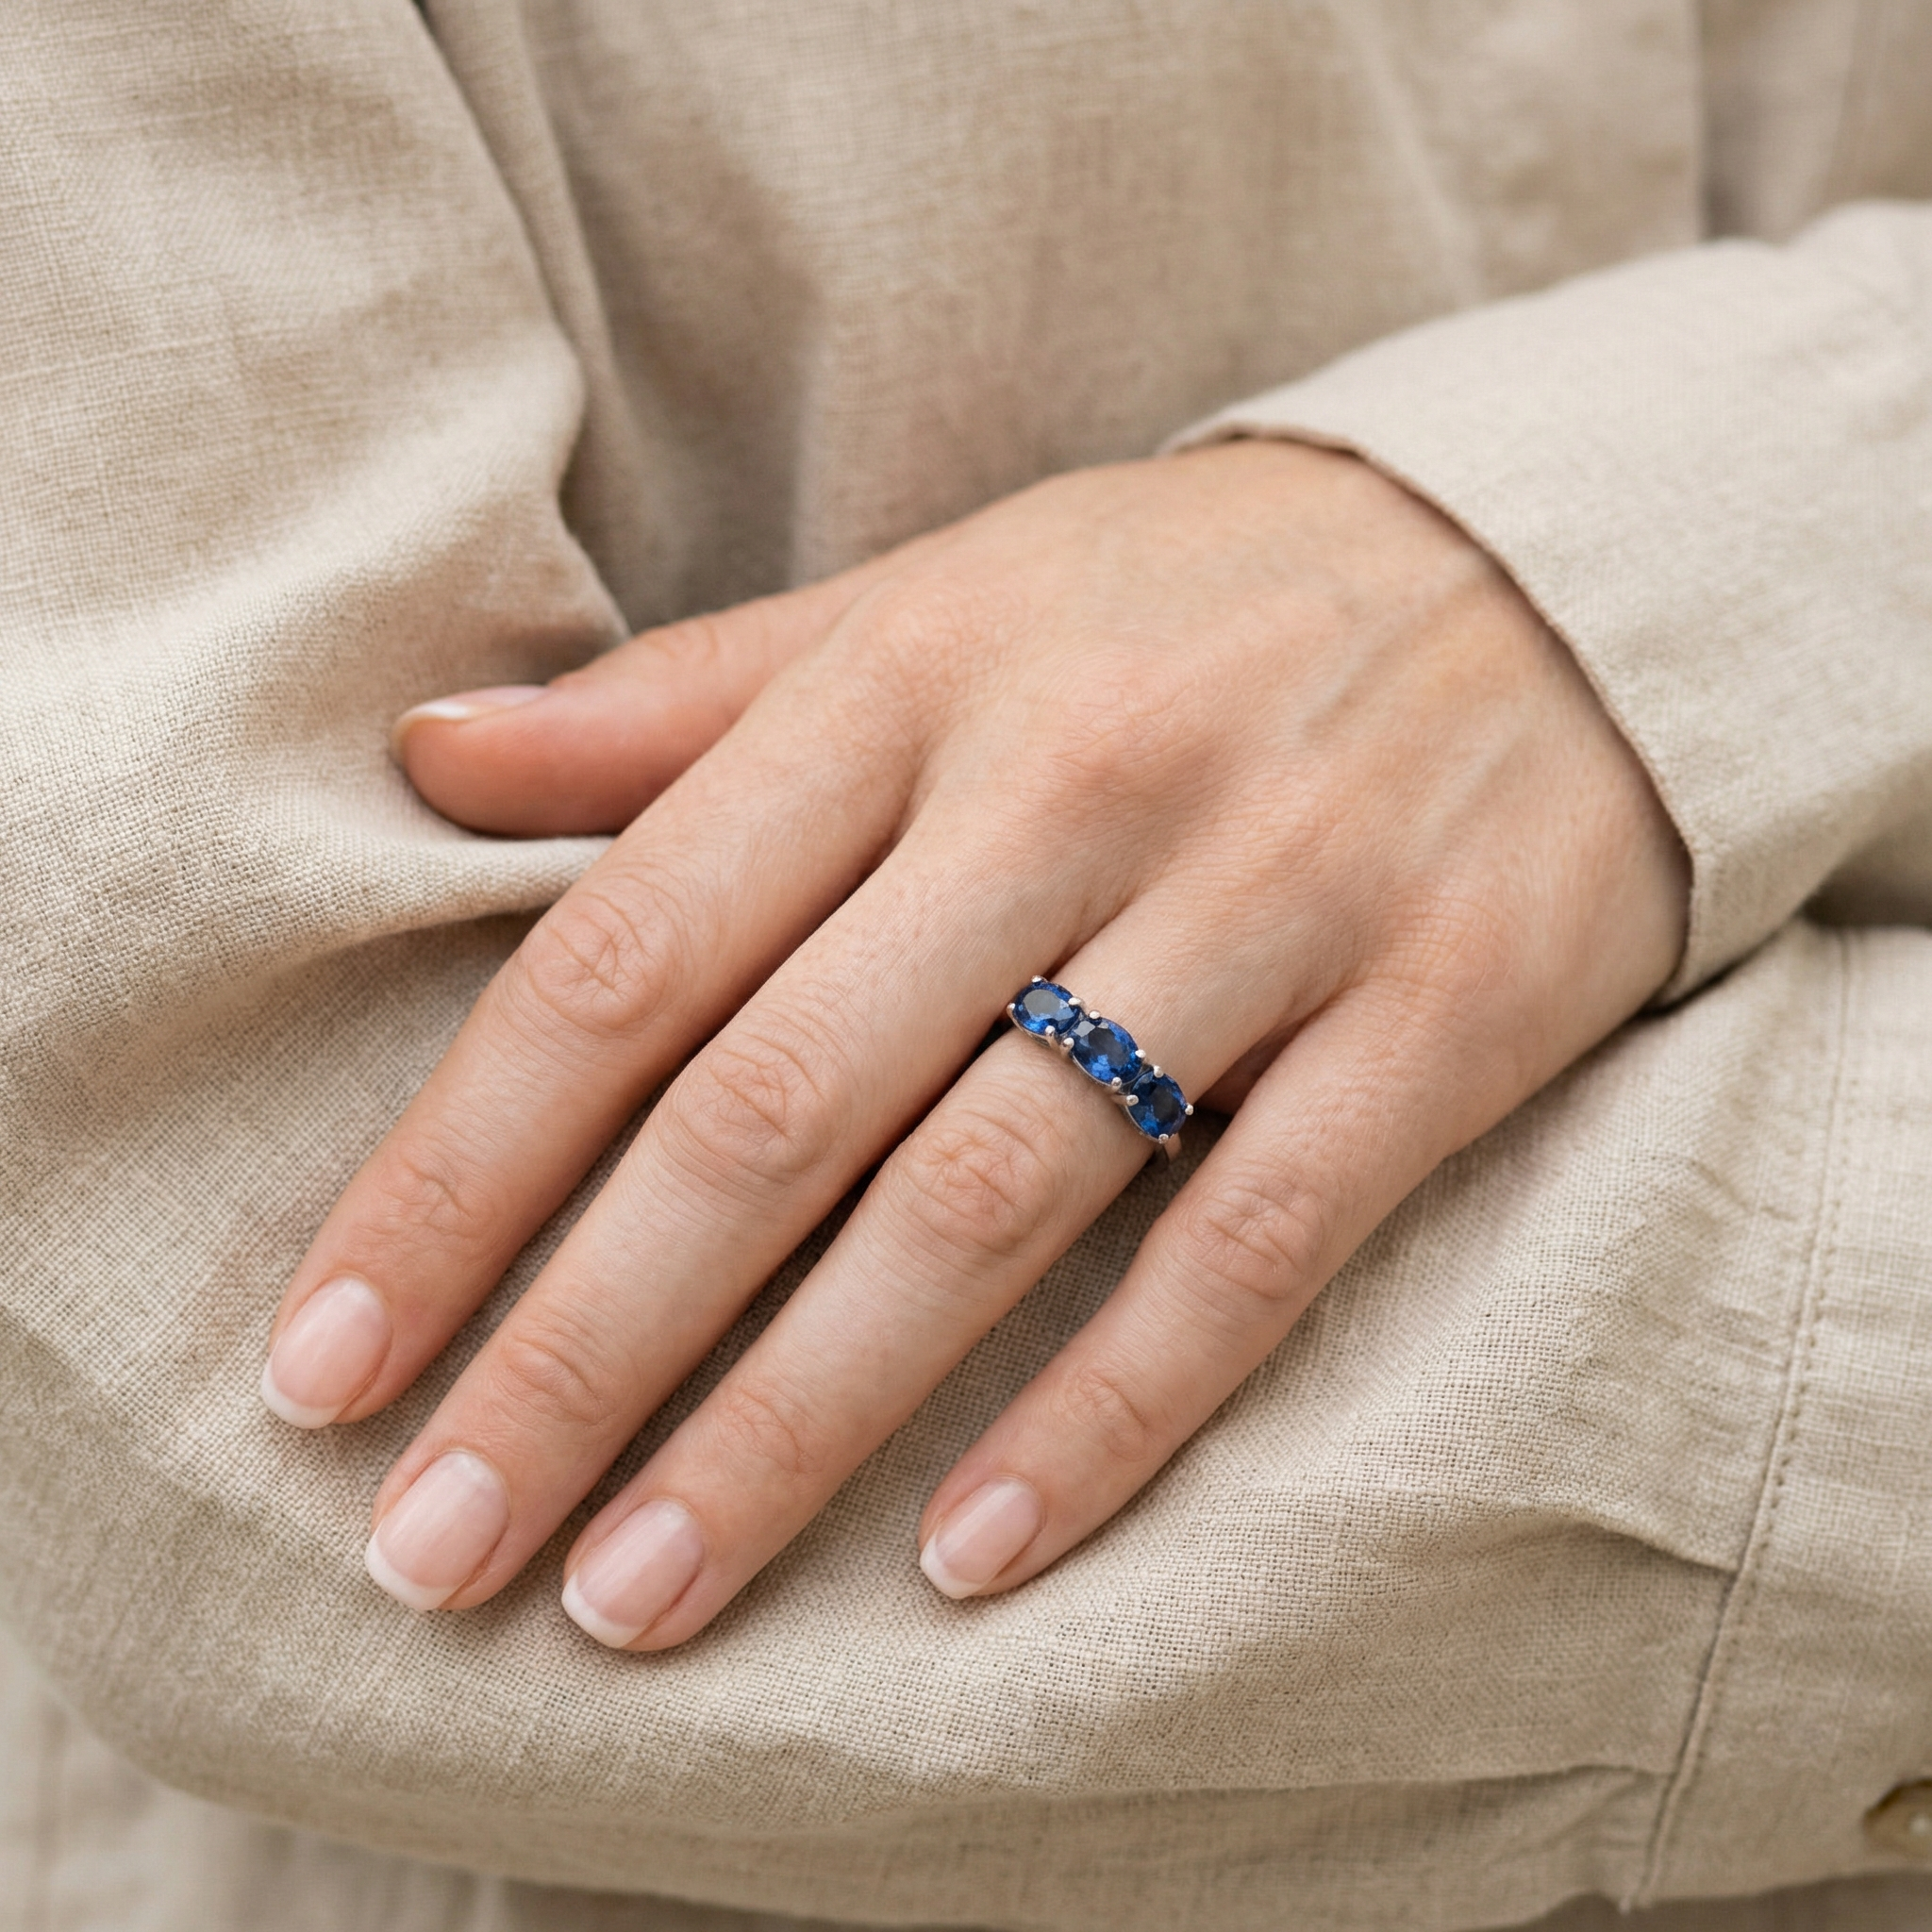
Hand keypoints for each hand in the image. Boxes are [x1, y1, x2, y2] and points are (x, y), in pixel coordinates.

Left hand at [261, 441, 1686, 1648]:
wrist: (1542, 561)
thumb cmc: (1177, 607)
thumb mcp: (932, 606)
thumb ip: (688, 704)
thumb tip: (426, 758)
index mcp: (908, 682)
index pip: (625, 958)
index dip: (457, 1178)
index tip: (325, 1371)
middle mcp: (1068, 788)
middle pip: (771, 1111)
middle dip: (579, 1349)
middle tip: (435, 1546)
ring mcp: (1264, 903)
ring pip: (986, 1201)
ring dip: (793, 1424)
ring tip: (639, 1593)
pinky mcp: (1438, 1012)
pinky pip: (1251, 1243)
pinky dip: (1104, 1413)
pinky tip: (963, 1556)